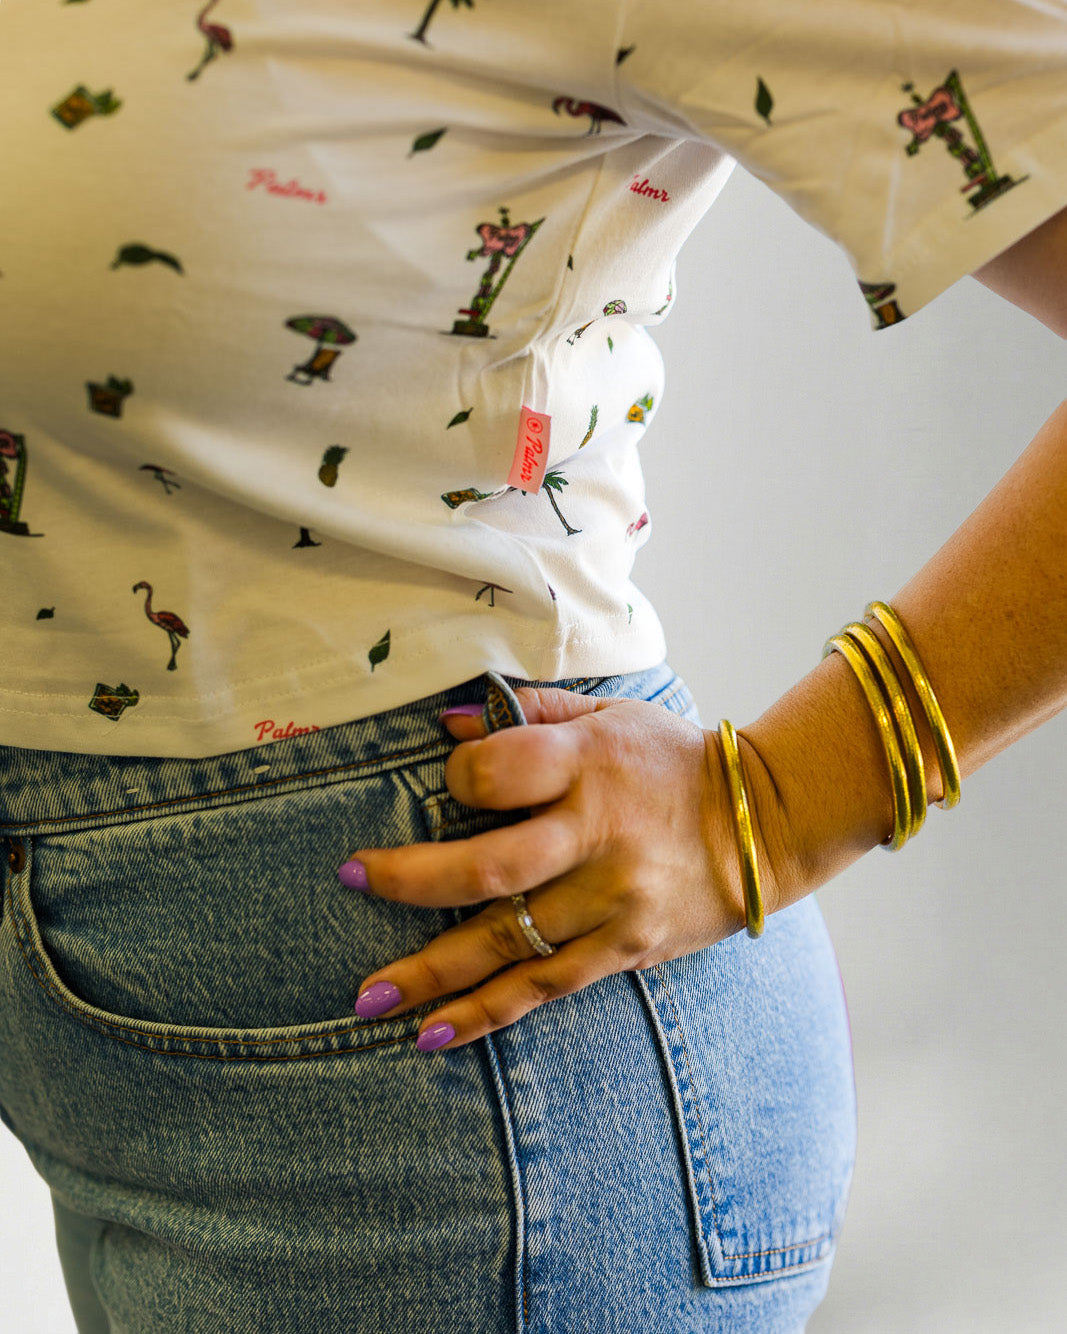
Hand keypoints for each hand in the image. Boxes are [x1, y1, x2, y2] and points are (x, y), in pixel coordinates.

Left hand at [346, 688, 779, 1050]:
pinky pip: (546, 986)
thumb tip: (446, 725)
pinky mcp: (625, 948)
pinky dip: (488, 1012)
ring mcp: (612, 900)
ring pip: (509, 942)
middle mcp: (597, 834)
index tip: (444, 783)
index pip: (498, 774)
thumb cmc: (672, 759)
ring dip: (432, 973)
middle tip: (351, 880)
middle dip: (411, 880)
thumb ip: (529, 712)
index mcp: (589, 764)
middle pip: (490, 868)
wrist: (764, 822)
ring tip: (367, 1000)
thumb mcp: (610, 714)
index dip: (457, 777)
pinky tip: (435, 1033)